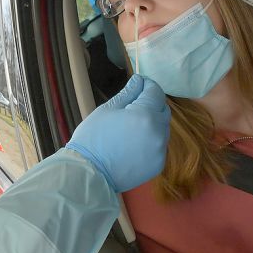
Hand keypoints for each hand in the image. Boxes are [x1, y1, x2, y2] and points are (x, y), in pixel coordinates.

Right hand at [65, 75, 170, 192]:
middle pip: (162, 109)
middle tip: (133, 105)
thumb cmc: (93, 138)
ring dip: (152, 122)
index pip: (155, 92)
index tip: (138, 84)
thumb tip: (139, 80)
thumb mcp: (107, 110)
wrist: (89, 172)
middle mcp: (159, 132)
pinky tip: (134, 143)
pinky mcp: (158, 164)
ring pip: (163, 128)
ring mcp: (160, 150)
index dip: (147, 84)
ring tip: (132, 126)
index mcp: (146, 115)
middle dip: (151, 103)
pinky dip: (151, 140)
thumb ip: (128, 93)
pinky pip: (159, 145)